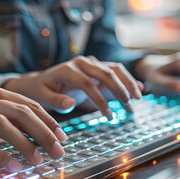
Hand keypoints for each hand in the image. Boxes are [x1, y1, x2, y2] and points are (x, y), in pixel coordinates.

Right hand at [0, 86, 65, 171]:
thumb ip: (6, 118)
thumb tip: (36, 134)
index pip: (28, 104)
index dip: (48, 120)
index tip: (62, 136)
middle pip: (21, 113)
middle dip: (44, 132)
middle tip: (58, 151)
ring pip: (3, 125)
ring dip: (24, 143)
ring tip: (38, 160)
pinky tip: (12, 167)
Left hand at [3, 56, 142, 118]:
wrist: (39, 81)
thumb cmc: (40, 90)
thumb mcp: (42, 97)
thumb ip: (56, 101)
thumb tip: (71, 104)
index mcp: (67, 69)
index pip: (87, 83)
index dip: (99, 99)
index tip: (108, 116)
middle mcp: (81, 63)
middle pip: (105, 72)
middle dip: (120, 89)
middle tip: (130, 107)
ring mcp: (90, 64)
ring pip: (114, 69)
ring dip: (128, 83)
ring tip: (138, 99)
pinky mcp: (96, 68)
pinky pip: (115, 71)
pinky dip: (127, 79)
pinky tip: (140, 89)